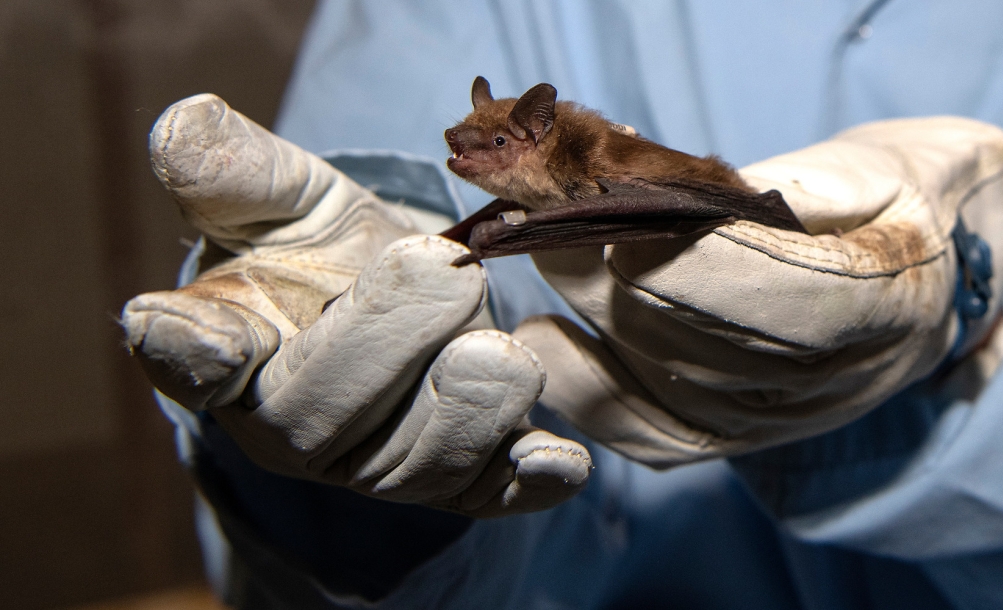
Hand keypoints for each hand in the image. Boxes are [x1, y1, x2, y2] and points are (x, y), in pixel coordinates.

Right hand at [121, 94, 589, 515]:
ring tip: (501, 352)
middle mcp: (293, 425)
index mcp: (230, 349)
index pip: (196, 356)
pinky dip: (521, 483)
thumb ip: (239, 170)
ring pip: (412, 464)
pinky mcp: (454, 479)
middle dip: (385, 339)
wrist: (400, 290)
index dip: (188, 347)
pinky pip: (485, 493)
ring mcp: (375, 462)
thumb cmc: (322, 246)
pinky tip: (559, 464)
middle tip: (449, 266)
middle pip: (319, 414)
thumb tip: (185, 122)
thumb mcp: (284, 197)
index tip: (174, 323)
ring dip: (463, 410)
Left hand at [515, 117, 1002, 467]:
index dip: (704, 267)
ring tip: (538, 237)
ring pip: (668, 377)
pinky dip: (589, 391)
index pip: (796, 301)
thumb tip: (690, 198)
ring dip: (591, 305)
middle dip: (618, 272)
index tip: (625, 218)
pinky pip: (653, 434)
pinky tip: (544, 336)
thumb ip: (803, 185)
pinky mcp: (738, 438)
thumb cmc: (893, 200)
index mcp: (897, 302)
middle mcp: (839, 382)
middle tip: (547, 209)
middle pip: (711, 339)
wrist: (921, 276)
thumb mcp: (880, 169)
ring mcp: (783, 422)